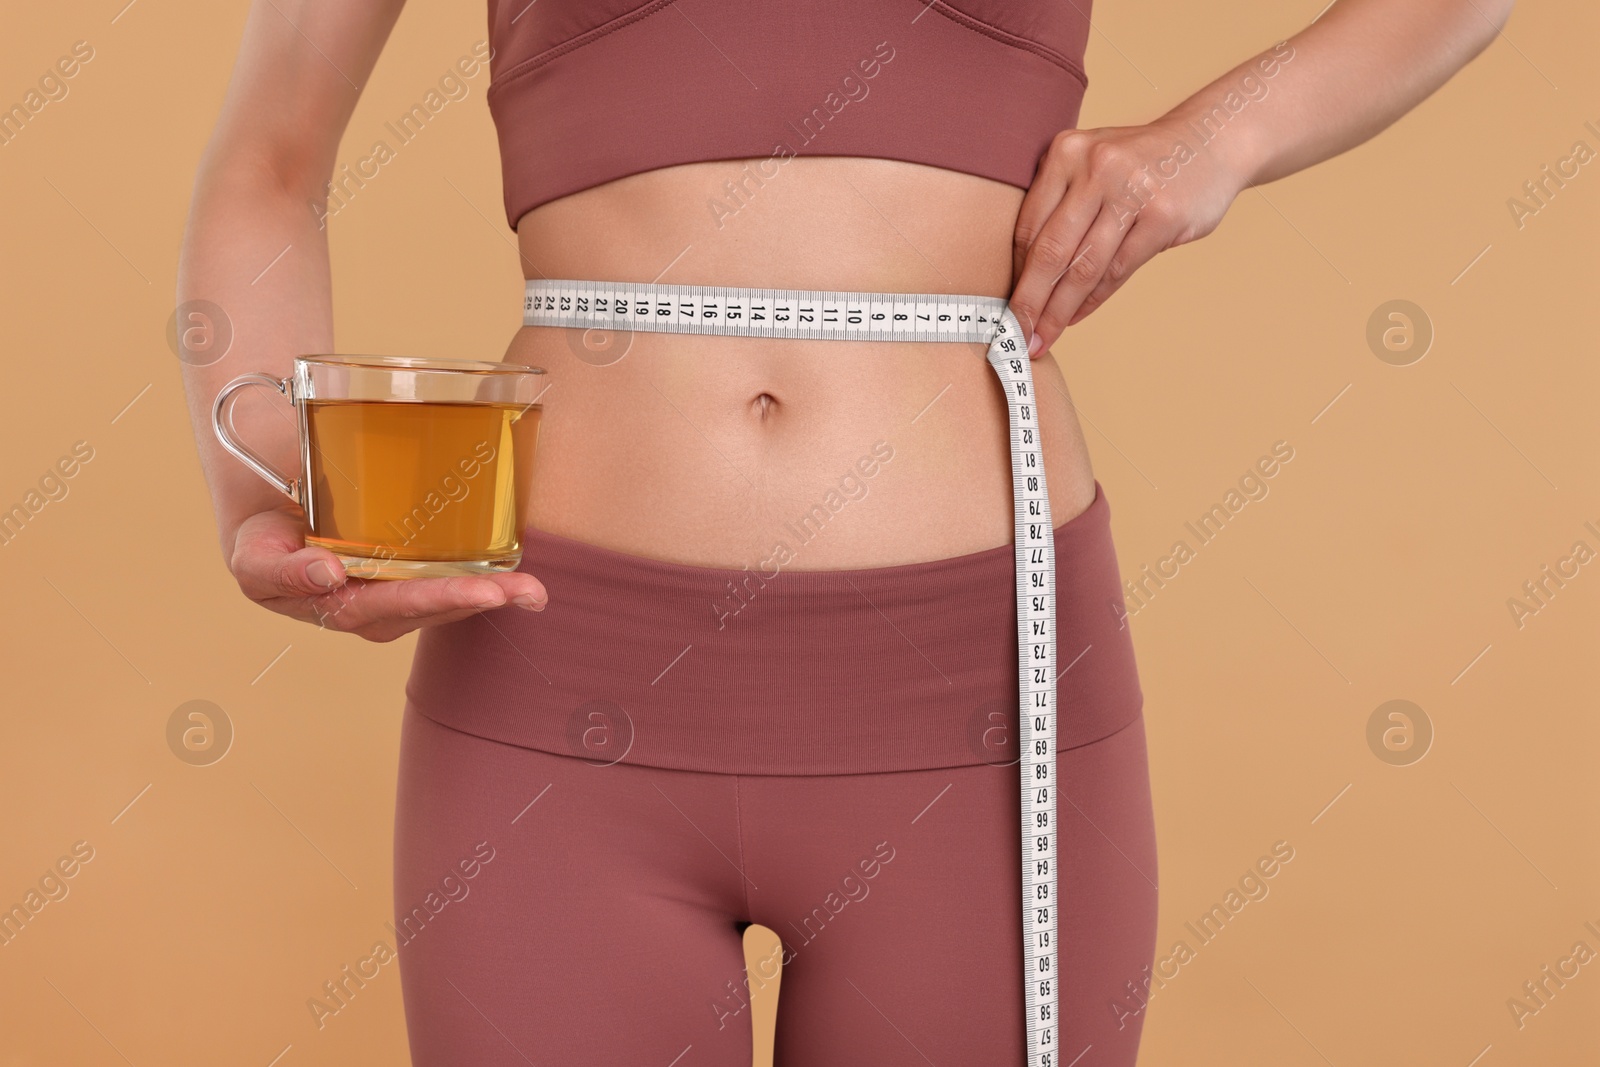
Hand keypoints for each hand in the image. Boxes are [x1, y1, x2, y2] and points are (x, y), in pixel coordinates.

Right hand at [227, 505, 547, 642]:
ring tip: (533, 591)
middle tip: (514, 590)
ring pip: (450, 601)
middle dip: (472, 600)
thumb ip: (280, 569)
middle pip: (427, 609)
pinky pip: (457, 582)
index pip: (383, 608)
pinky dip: (492, 580)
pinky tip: (526, 583)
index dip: (424, 599)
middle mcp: (372, 613)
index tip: (472, 588)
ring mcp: (397, 598)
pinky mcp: (417, 579)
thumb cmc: (266, 536)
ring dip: (494, 595)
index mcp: (336, 610)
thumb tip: (328, 575)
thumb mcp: (255, 553)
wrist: (275, 514)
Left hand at [1009, 119, 1248, 356]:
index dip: (1014, 273)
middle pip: (1050, 250)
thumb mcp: (1093, 163)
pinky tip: (1075, 317)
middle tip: (1015, 335)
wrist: (1211, 141)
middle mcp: (1096, 167)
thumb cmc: (1140, 163)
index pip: (1028, 225)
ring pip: (1083, 267)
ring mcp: (1131, 191)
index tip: (1003, 306)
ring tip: (1042, 338)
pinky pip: (1117, 270)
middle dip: (1029, 301)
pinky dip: (1093, 300)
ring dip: (1058, 310)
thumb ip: (1060, 203)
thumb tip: (1024, 274)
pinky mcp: (1162, 216)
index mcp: (1067, 152)